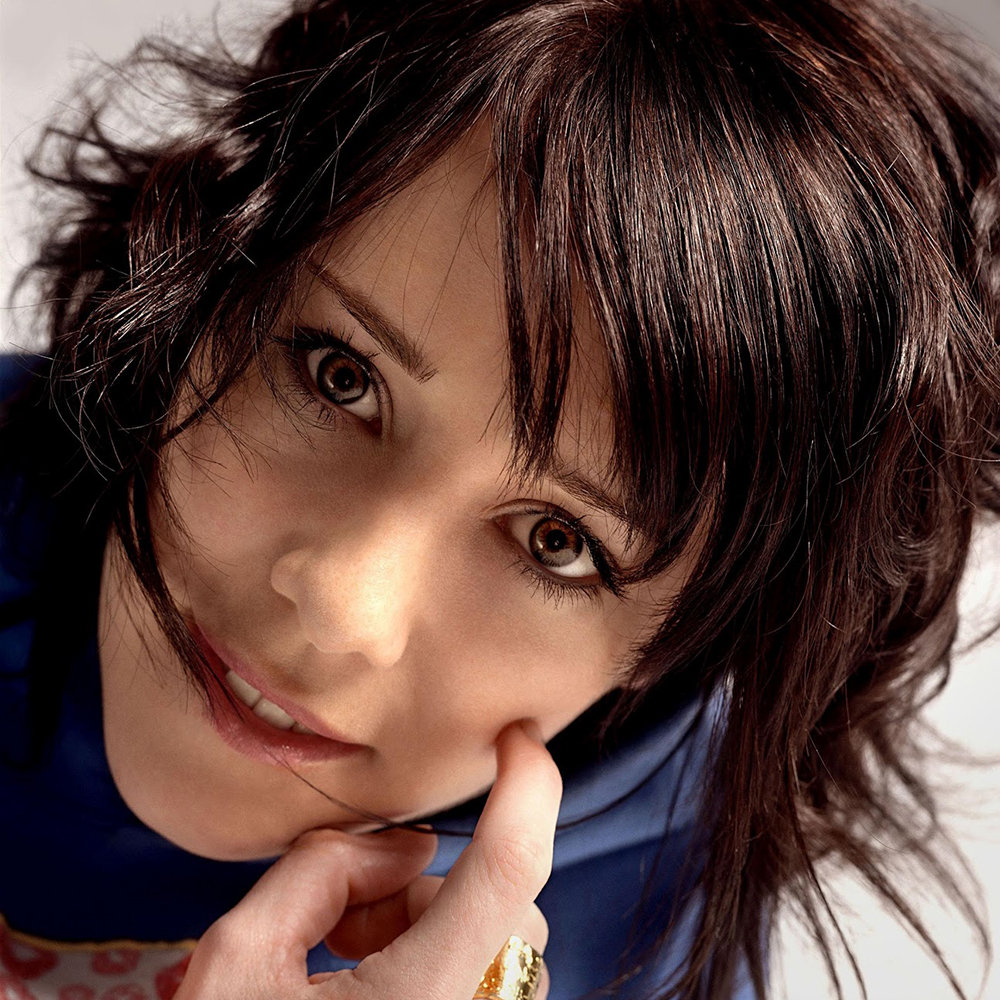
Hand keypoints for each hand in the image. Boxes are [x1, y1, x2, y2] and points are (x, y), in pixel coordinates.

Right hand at [174, 720, 562, 999]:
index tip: (518, 735)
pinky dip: (445, 959)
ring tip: (347, 962)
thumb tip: (405, 844)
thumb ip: (323, 870)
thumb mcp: (239, 960)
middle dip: (429, 889)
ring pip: (503, 943)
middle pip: (505, 906)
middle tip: (345, 921)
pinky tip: (371, 985)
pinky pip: (496, 983)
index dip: (528, 784)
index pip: (510, 866)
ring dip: (433, 926)